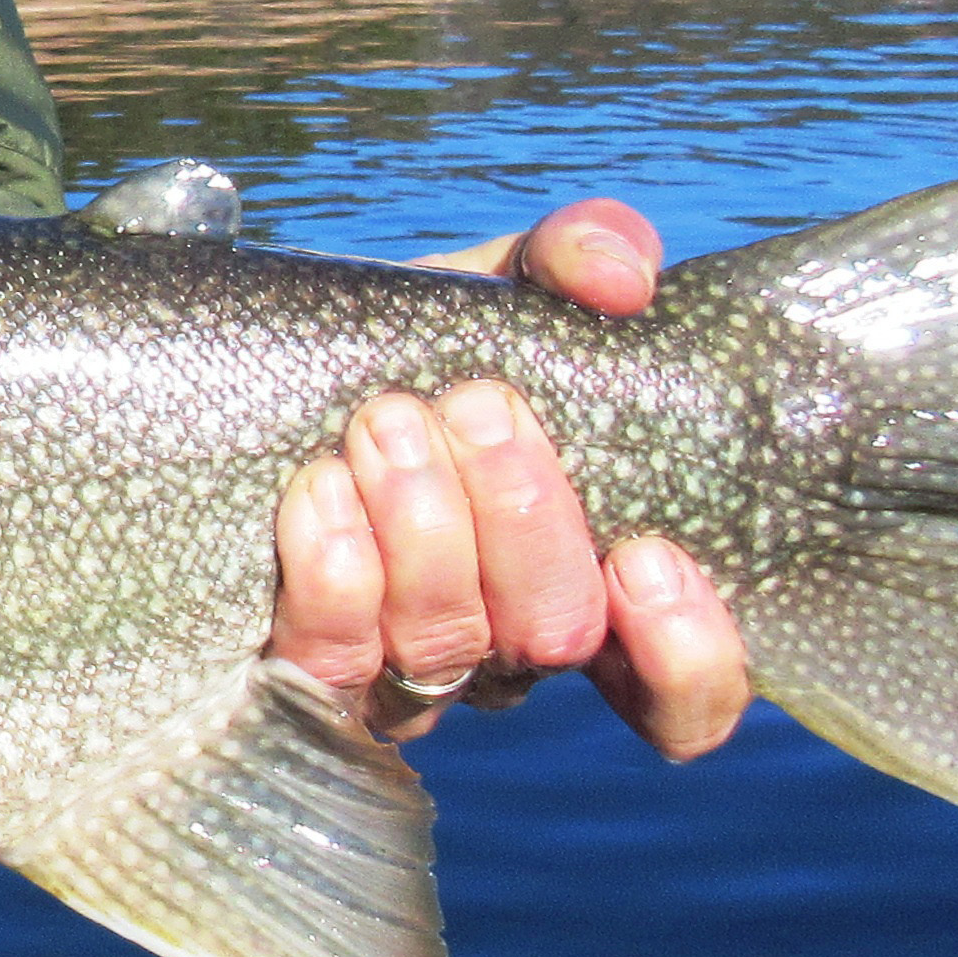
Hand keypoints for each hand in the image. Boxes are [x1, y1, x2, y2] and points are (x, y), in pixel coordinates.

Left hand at [264, 200, 750, 760]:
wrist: (271, 363)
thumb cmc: (421, 346)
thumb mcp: (504, 287)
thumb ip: (581, 258)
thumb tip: (623, 277)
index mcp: (589, 578)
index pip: (681, 698)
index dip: (686, 656)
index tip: (649, 557)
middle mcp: (508, 646)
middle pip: (554, 637)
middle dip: (522, 520)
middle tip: (475, 408)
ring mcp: (406, 672)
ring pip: (444, 648)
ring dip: (424, 528)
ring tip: (386, 424)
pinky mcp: (308, 669)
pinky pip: (330, 661)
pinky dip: (335, 574)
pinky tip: (320, 490)